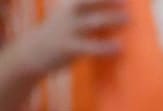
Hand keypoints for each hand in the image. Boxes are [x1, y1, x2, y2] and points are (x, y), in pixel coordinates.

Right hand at [10, 0, 127, 78]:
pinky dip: (104, 46)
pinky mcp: (68, 48)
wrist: (32, 53)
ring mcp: (68, 30)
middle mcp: (69, 15)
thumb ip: (88, 14)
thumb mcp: (70, 18)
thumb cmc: (60, 35)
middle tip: (125, 0)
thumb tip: (117, 13)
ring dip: (110, 18)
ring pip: (91, 22)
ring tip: (128, 18)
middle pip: (88, 2)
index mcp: (71, 7)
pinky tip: (118, 47)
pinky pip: (89, 46)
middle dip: (106, 0)